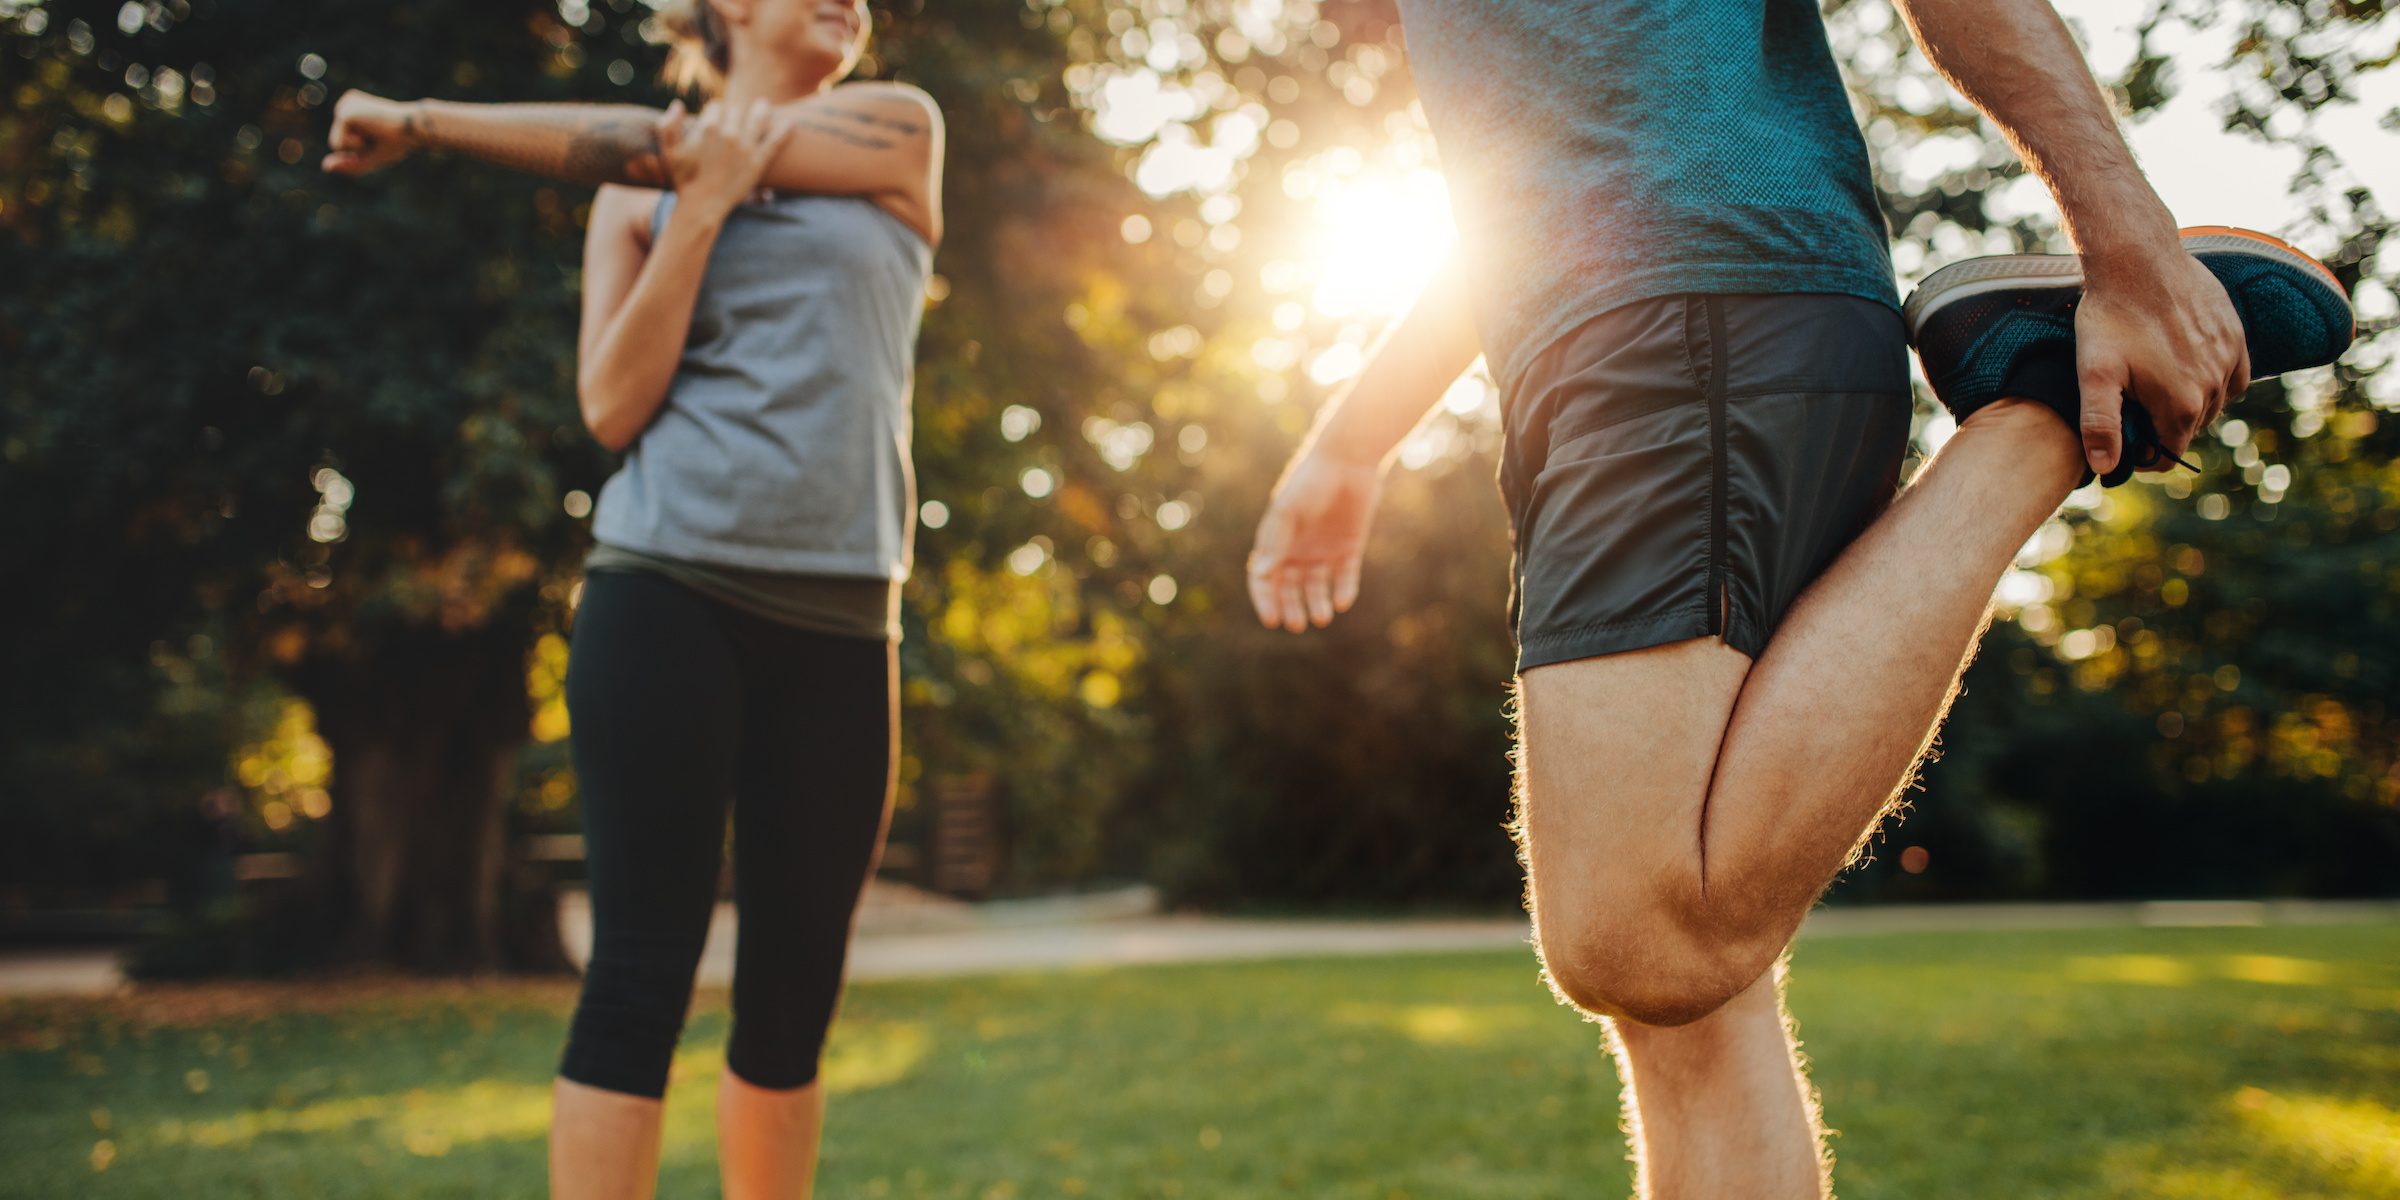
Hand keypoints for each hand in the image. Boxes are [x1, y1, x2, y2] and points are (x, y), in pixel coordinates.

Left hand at [322, 91, 421, 174]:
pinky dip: (356, 144)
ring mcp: (343, 106)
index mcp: (352, 109)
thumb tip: (324, 167)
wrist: (411, 129)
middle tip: (377, 136)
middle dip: (358, 149)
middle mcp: (345, 104)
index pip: (343, 142)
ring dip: (357, 147)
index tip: (379, 137)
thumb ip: (349, 164)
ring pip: (336, 144)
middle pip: (336, 143)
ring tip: (374, 132)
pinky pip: (339, 143)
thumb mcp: (372, 157)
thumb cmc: (398, 142)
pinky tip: (370, 129)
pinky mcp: (343, 114)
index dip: (361, 149)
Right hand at [657, 99, 797, 220]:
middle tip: (739, 113)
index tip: (717, 115)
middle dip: (736, 111)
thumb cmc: (684, 179)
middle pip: (737, 111)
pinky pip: (775, 142)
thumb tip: (678, 104)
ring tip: (764, 105)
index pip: (717, 106)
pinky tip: (791, 123)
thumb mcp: (669, 151)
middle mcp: (729, 133)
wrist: (702, 205)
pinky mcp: (758, 162)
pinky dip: (783, 131)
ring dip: (761, 110)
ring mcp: (746, 147)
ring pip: (758, 119)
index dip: (716, 110)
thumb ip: (667, 125)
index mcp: (708, 127)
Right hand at [1247, 450, 1383, 632]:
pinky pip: (1345, 577)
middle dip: (1292, 607)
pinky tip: (1343, 602)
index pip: (1264, 579)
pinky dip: (1344, 591)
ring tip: (1322, 618)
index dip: (1265, 600)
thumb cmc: (1310, 483)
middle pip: (1290, 588)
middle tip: (1297, 624)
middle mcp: (1298, 550)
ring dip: (1317, 603)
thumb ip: (1276, 543)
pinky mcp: (1349, 549)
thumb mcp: (1288, 513)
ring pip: (1317, 587)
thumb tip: (1263, 575)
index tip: (1272, 620)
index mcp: (1276, 542)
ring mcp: (1323, 551)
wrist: (1348, 461)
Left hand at [2073, 244, 2249, 474]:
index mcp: (2181, 405)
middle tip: (2131, 405)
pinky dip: (2213, 381)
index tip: (2123, 438)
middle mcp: (2214, 387)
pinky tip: (2187, 369)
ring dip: (2186, 402)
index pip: (2169, 454)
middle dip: (2162, 426)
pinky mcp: (2236, 336)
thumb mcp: (2093, 374)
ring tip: (2153, 382)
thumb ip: (2100, 425)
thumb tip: (2105, 468)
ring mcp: (2229, 360)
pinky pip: (2233, 376)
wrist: (2138, 260)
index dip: (2143, 454)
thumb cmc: (2110, 317)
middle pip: (2188, 429)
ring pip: (2211, 403)